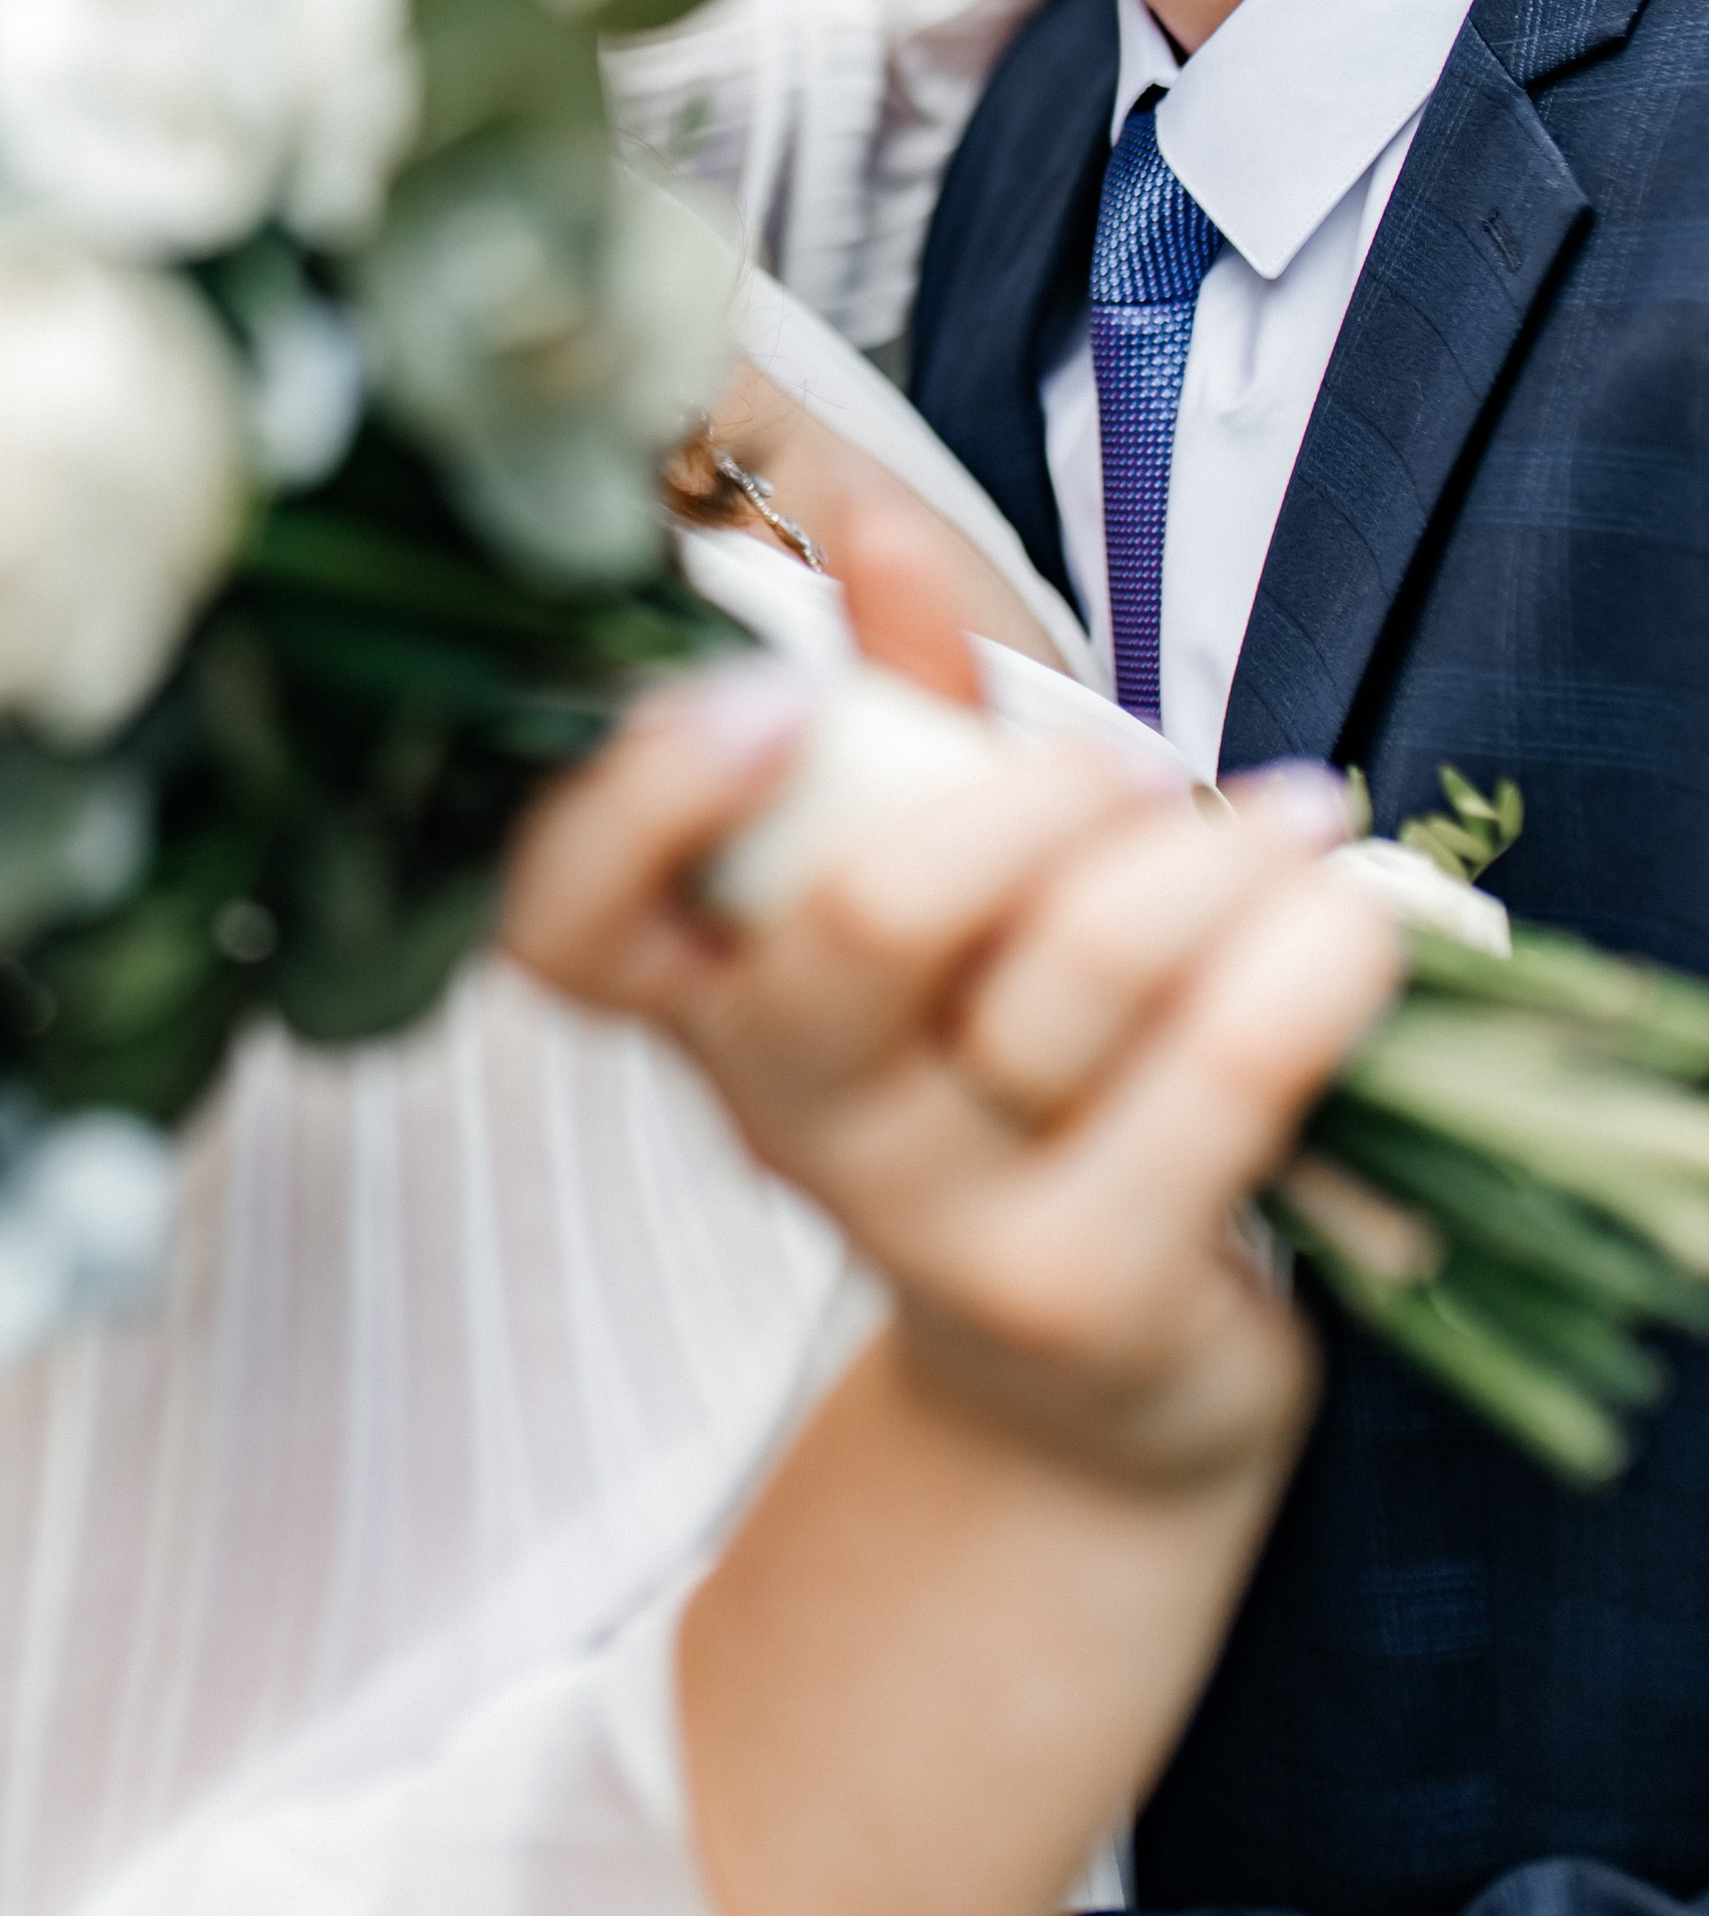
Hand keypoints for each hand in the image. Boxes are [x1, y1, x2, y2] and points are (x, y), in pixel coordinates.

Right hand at [503, 500, 1399, 1494]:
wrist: (1090, 1389)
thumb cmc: (1006, 1068)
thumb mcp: (942, 870)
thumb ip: (901, 700)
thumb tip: (868, 526)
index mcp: (709, 992)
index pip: (570, 922)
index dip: (641, 802)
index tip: (778, 696)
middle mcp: (783, 1115)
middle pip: (861, 927)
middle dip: (1027, 801)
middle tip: (1129, 774)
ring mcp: (926, 1223)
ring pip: (1065, 982)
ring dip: (1208, 860)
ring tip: (1298, 821)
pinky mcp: (1085, 1296)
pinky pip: (1212, 1084)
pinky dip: (1302, 964)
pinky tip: (1345, 919)